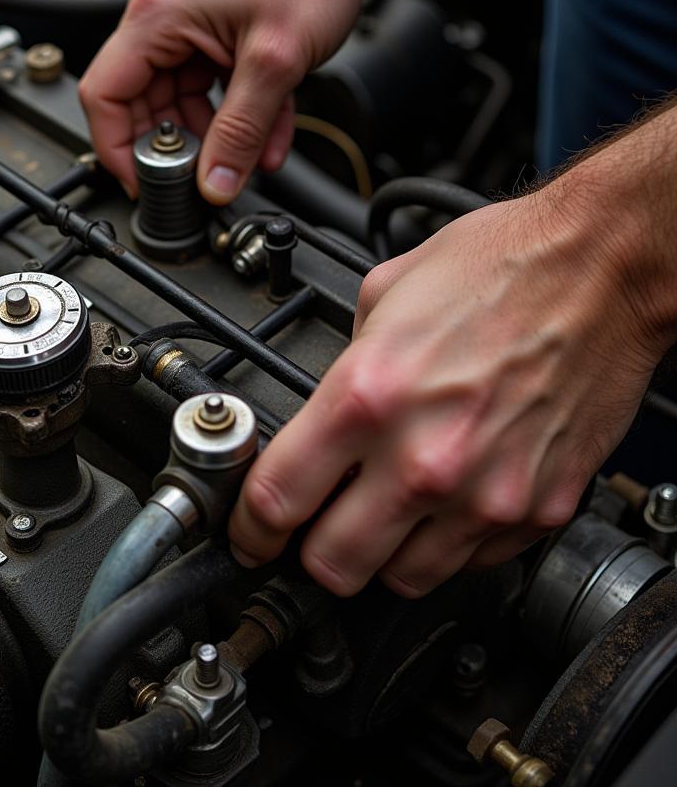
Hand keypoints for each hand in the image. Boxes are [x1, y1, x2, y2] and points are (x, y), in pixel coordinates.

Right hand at [79, 0, 371, 202]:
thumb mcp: (274, 61)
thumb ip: (242, 130)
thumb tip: (215, 181)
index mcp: (157, 14)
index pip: (104, 94)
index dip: (116, 148)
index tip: (142, 182)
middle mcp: (163, 14)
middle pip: (142, 102)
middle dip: (174, 147)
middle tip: (200, 177)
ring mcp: (190, 20)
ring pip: (182, 98)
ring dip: (214, 134)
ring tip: (246, 158)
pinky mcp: (216, 26)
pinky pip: (213, 84)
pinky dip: (237, 112)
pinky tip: (268, 134)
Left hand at [228, 189, 666, 596]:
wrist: (600, 267)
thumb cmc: (498, 269)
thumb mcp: (382, 297)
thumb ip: (342, 369)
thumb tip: (324, 413)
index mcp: (367, 396)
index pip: (276, 498)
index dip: (248, 528)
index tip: (248, 533)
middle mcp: (422, 457)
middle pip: (331, 566)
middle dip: (310, 554)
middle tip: (313, 531)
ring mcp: (485, 493)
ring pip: (402, 581)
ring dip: (381, 557)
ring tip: (384, 517)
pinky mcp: (538, 509)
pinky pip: (472, 562)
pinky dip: (448, 545)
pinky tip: (446, 503)